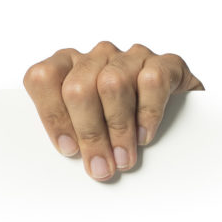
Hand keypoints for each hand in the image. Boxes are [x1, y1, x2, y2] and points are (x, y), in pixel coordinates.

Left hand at [23, 41, 203, 181]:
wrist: (179, 107)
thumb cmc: (119, 115)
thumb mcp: (89, 121)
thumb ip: (74, 130)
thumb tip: (74, 157)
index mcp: (67, 64)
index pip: (42, 77)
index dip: (52, 115)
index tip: (68, 149)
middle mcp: (97, 56)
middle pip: (78, 88)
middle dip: (89, 133)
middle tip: (100, 165)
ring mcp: (131, 57)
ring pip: (113, 84)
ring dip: (117, 129)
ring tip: (123, 159)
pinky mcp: (166, 63)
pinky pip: (152, 81)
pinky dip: (147, 113)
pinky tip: (145, 136)